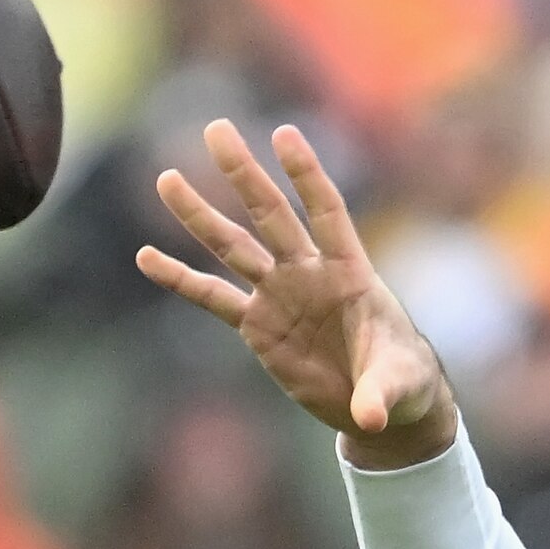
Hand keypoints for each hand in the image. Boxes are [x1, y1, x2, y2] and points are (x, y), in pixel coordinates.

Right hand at [134, 119, 458, 467]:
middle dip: (245, 176)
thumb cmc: (402, 383)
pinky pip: (213, 298)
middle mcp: (309, 273)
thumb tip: (370, 418)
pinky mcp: (258, 327)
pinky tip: (148, 257)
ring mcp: (280, 295)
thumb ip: (381, 394)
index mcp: (350, 272)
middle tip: (217, 130)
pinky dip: (181, 279)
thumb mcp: (398, 388)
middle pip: (272, 216)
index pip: (326, 212)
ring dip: (201, 216)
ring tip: (167, 179)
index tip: (283, 135)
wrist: (380, 404)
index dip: (307, 175)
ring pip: (234, 247)